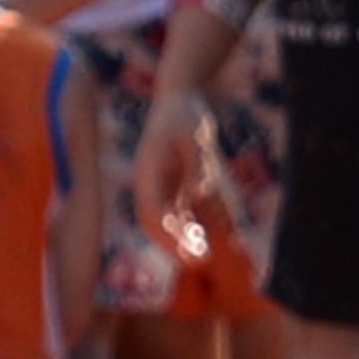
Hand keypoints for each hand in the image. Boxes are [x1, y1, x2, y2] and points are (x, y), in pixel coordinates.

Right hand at [130, 80, 220, 256]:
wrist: (179, 96)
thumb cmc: (185, 114)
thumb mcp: (195, 137)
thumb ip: (199, 167)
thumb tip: (201, 195)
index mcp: (148, 173)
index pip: (153, 211)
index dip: (168, 234)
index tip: (188, 250)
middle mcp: (150, 183)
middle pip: (155, 222)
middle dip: (173, 245)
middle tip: (198, 262)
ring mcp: (160, 184)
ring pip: (167, 220)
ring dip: (182, 239)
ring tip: (204, 257)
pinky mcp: (173, 182)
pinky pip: (180, 210)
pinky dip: (192, 225)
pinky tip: (211, 234)